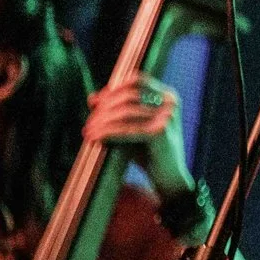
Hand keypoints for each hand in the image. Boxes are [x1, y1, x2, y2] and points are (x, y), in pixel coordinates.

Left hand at [85, 74, 190, 198]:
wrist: (169, 179)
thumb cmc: (150, 152)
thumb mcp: (134, 127)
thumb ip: (117, 112)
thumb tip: (92, 98)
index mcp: (168, 96)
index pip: (136, 81)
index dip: (113, 89)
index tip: (95, 103)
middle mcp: (170, 102)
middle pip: (128, 96)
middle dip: (104, 108)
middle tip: (89, 123)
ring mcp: (167, 116)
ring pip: (125, 112)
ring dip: (102, 121)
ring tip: (88, 132)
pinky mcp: (161, 133)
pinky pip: (127, 129)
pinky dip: (108, 133)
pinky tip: (95, 138)